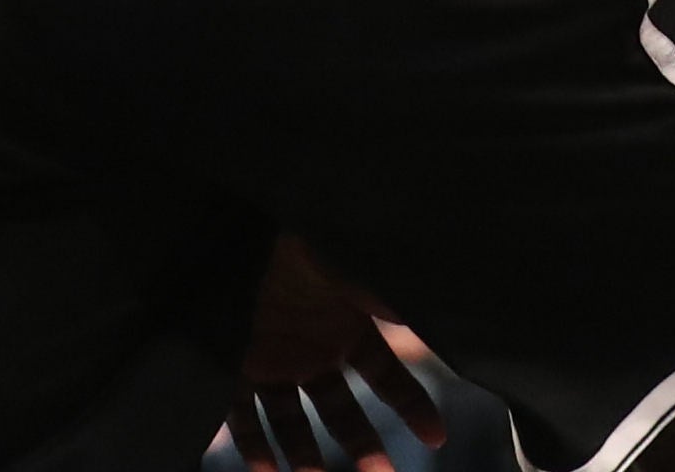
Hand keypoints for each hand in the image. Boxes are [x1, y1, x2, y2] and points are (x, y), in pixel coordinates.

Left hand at [219, 240, 444, 471]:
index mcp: (346, 327)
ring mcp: (274, 360)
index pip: (387, 376)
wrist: (242, 228)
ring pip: (292, 421)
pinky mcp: (234, 364)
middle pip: (340, 410)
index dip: (413, 406)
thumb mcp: (354, 269)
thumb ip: (391, 300)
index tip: (437, 437)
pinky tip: (266, 469)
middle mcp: (313, 350)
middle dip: (362, 444)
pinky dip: (253, 444)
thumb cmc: (303, 244)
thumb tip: (439, 319)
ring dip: (304, 455)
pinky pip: (243, 414)